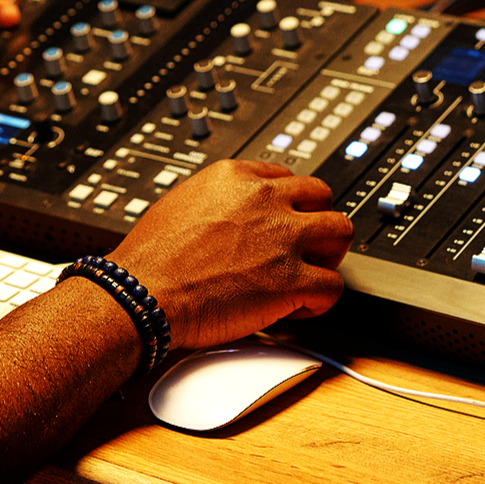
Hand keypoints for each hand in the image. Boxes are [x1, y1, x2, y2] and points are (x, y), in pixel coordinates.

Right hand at [104, 160, 351, 349]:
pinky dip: (321, 300)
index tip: (283, 221)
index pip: (285, 176)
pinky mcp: (291, 280)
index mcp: (235, 177)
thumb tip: (230, 216)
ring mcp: (282, 238)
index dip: (287, 203)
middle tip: (305, 245)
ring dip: (329, 254)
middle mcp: (264, 200)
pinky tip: (299, 307)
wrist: (143, 293)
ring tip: (310, 273)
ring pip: (341, 231)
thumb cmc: (150, 259)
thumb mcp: (181, 203)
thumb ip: (218, 202)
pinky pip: (333, 286)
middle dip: (316, 220)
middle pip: (322, 195)